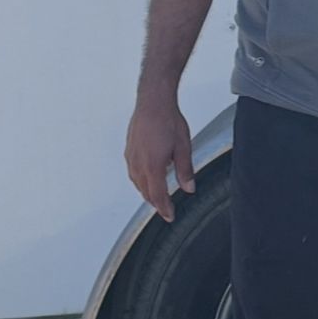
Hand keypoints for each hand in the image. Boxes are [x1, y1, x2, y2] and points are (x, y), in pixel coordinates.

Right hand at [125, 92, 194, 218]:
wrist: (153, 102)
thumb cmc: (168, 120)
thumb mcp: (184, 147)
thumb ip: (185, 170)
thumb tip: (188, 188)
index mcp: (153, 166)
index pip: (157, 195)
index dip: (164, 208)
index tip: (170, 216)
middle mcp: (138, 164)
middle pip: (146, 192)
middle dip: (156, 203)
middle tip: (165, 210)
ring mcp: (131, 157)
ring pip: (137, 183)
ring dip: (147, 193)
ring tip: (156, 198)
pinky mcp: (129, 150)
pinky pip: (133, 172)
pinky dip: (140, 181)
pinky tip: (146, 178)